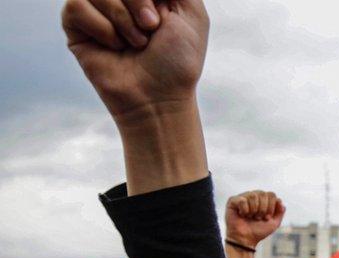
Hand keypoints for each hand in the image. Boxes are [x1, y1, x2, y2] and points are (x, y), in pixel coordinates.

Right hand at [63, 0, 208, 121]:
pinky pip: (76, 6)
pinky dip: (102, 27)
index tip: (159, 16)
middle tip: (152, 26)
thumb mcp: (192, 13)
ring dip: (122, 16)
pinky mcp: (76, 26)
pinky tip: (116, 46)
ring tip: (137, 42)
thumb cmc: (179, 61)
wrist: (159, 97)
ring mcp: (96, 9)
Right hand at [225, 191, 285, 248]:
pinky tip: (242, 215)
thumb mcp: (274, 223)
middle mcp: (253, 196)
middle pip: (263, 193)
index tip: (267, 218)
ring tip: (250, 217)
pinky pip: (242, 200)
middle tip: (258, 218)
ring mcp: (242, 197)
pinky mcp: (232, 201)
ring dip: (254, 210)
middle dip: (263, 209)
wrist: (245, 240)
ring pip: (253, 195)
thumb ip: (280, 212)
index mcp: (263, 199)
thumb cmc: (258, 231)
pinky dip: (244, 210)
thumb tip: (280, 200)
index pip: (271, 194)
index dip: (271, 207)